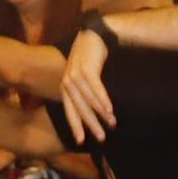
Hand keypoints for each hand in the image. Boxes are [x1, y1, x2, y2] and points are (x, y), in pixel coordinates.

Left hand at [58, 29, 115, 143]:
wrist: (91, 37)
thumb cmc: (89, 61)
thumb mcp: (82, 79)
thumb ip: (83, 95)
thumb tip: (92, 115)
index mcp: (65, 88)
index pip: (70, 111)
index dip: (76, 126)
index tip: (81, 142)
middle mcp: (67, 83)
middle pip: (80, 109)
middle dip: (91, 125)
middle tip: (102, 138)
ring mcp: (76, 75)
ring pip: (89, 100)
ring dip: (101, 113)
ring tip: (112, 124)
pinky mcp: (87, 68)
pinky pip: (95, 87)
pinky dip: (102, 98)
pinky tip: (109, 108)